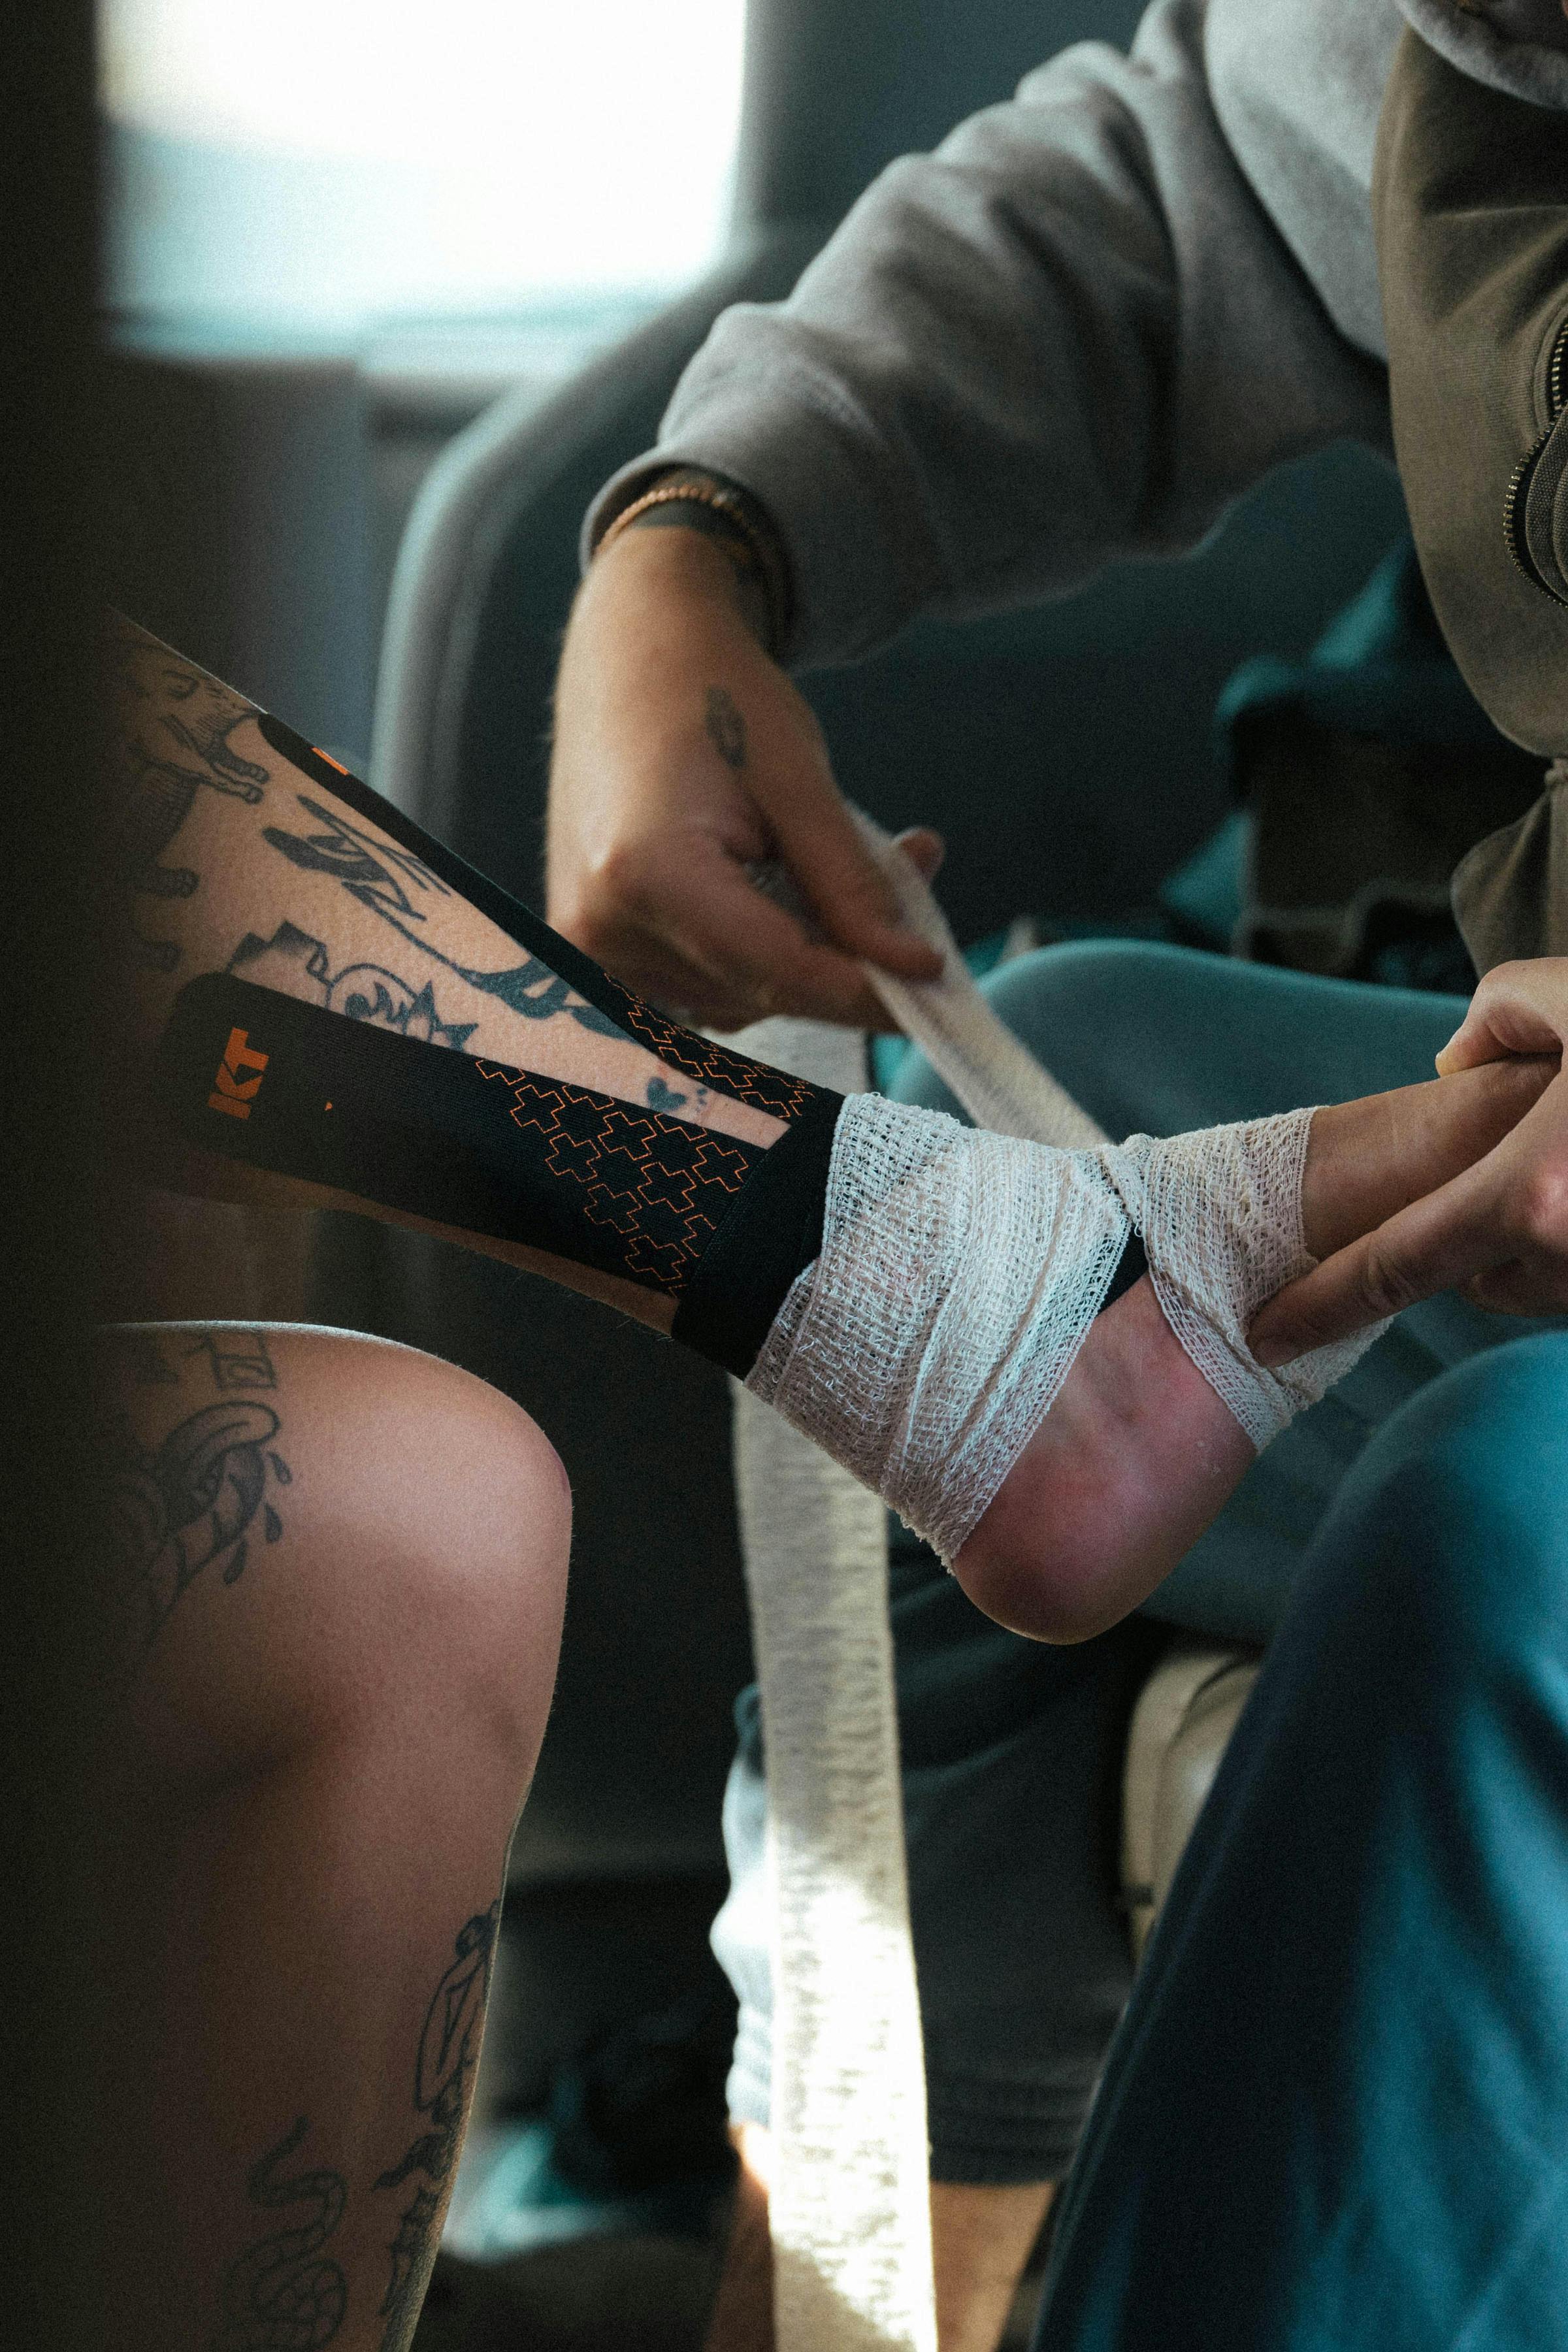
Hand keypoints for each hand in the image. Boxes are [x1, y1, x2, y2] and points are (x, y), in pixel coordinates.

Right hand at [547, 522, 941, 1028]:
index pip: (780, 971)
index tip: (938, 985)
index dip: (867, 989)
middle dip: (845, 967)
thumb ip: (851, 885)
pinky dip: (761, 958)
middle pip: (760, 991)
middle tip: (913, 916)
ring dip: (806, 961)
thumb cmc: (714, 694)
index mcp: (646, 874)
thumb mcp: (799, 780)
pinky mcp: (597, 946)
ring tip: (847, 881)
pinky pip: (702, 986)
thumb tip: (913, 969)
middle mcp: (602, 926)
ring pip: (736, 999)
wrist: (631, 651)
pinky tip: (788, 898)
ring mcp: (590, 944)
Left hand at [1250, 961, 1567, 1363]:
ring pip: (1542, 1281)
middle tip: (1516, 1157)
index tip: (1264, 1336)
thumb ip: (1499, 1014)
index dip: (1318, 1306)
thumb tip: (1454, 1058)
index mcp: (1531, 1192)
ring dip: (1538, 1241)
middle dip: (1467, 1238)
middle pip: (1475, 1277)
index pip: (1391, 1264)